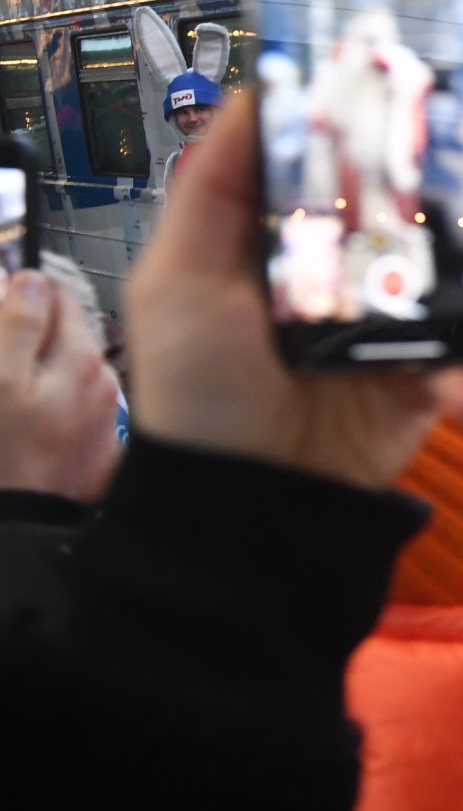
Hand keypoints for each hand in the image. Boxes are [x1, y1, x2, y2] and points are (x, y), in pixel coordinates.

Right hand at [0, 272, 121, 501]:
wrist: (20, 530)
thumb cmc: (3, 457)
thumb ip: (18, 323)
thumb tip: (30, 280)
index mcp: (81, 358)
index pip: (59, 294)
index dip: (22, 288)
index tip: (2, 293)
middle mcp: (104, 383)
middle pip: (63, 332)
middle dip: (26, 332)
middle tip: (3, 357)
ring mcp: (101, 418)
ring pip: (64, 371)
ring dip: (35, 369)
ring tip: (9, 396)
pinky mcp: (95, 449)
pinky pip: (69, 408)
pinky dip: (47, 404)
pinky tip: (24, 425)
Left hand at [125, 91, 462, 490]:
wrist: (245, 500)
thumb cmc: (199, 387)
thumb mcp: (181, 273)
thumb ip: (217, 184)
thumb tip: (261, 91)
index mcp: (305, 229)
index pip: (369, 152)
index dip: (418, 111)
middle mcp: (361, 265)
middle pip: (445, 200)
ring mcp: (403, 322)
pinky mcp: (430, 380)